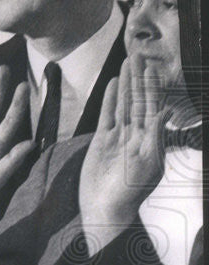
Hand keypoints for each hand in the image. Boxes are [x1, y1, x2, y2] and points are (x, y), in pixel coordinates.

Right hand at [79, 56, 176, 253]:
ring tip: (126, 63)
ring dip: (124, 84)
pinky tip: (111, 85)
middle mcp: (136, 134)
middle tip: (137, 56)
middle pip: (137, 100)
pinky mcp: (101, 141)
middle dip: (138, 79)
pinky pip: (107, 116)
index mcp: (151, 138)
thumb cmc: (130, 191)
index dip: (152, 86)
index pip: (152, 106)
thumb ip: (155, 135)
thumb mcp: (148, 163)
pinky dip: (109, 100)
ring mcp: (118, 137)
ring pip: (122, 104)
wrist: (105, 208)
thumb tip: (163, 111)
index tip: (152, 67)